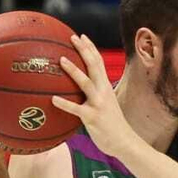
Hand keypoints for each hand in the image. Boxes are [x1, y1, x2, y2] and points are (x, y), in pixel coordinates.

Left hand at [50, 33, 137, 155]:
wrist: (124, 142)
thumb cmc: (112, 124)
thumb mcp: (106, 104)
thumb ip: (95, 95)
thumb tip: (78, 90)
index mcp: (106, 87)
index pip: (99, 62)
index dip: (90, 48)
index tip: (81, 36)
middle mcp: (103, 92)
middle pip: (94, 66)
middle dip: (84, 50)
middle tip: (72, 38)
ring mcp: (99, 104)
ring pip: (86, 83)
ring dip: (74, 70)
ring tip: (62, 59)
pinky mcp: (93, 117)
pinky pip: (76, 109)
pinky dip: (64, 104)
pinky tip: (53, 99)